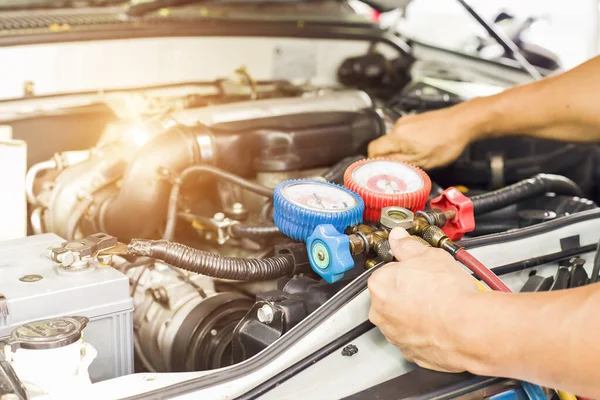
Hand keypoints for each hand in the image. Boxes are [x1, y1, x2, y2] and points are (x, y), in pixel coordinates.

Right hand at [368, 107, 477, 169]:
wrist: (464, 122)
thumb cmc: (447, 141)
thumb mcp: (422, 161)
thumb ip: (399, 163)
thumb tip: (383, 166)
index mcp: (397, 136)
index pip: (373, 149)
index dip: (375, 162)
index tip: (381, 170)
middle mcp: (399, 126)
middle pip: (384, 145)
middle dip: (390, 158)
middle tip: (402, 168)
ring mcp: (407, 121)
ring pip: (395, 141)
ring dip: (401, 151)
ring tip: (416, 158)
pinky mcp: (415, 120)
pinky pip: (405, 135)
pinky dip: (409, 144)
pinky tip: (423, 149)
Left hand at [368, 228, 479, 372]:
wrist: (469, 328)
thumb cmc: (449, 294)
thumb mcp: (429, 256)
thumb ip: (408, 246)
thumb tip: (400, 238)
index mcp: (379, 285)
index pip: (386, 272)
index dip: (406, 270)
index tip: (419, 271)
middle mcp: (380, 313)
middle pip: (391, 297)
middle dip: (408, 292)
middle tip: (431, 287)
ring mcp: (394, 335)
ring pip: (401, 319)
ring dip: (415, 313)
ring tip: (439, 305)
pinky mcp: (410, 353)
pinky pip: (414, 338)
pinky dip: (424, 332)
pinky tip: (441, 323)